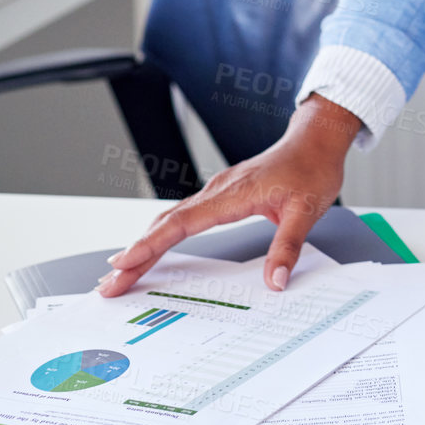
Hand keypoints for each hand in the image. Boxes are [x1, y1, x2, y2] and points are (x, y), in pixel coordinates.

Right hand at [95, 94, 363, 296]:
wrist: (316, 139)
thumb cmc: (312, 169)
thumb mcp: (308, 210)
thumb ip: (289, 246)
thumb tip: (275, 281)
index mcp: (233, 194)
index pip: (182, 223)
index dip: (151, 246)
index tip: (124, 264)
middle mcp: (218, 191)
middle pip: (166, 224)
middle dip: (136, 254)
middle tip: (109, 284)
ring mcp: (218, 192)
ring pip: (171, 219)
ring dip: (144, 245)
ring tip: (121, 273)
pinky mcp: (221, 195)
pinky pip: (183, 216)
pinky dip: (161, 234)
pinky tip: (151, 248)